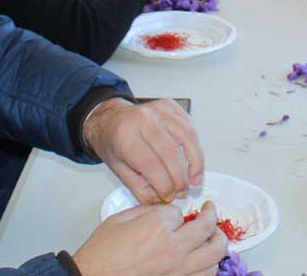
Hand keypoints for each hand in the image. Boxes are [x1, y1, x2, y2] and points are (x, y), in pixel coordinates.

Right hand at [73, 203, 227, 275]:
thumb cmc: (100, 255)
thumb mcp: (118, 220)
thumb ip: (145, 211)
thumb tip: (162, 211)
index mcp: (157, 228)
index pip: (180, 212)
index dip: (175, 212)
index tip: (171, 215)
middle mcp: (173, 250)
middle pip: (207, 228)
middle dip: (210, 216)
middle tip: (210, 211)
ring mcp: (178, 272)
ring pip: (214, 256)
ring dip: (217, 243)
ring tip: (214, 236)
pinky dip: (209, 267)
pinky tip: (205, 261)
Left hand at [84, 98, 205, 203]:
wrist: (111, 119)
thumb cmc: (113, 142)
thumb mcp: (118, 169)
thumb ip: (139, 188)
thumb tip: (161, 200)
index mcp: (124, 136)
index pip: (150, 164)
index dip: (164, 185)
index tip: (169, 197)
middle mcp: (142, 119)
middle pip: (171, 151)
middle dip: (180, 177)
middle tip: (183, 191)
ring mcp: (158, 109)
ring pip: (186, 137)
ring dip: (195, 162)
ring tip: (195, 179)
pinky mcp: (170, 105)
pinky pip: (189, 127)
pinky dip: (195, 146)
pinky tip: (194, 161)